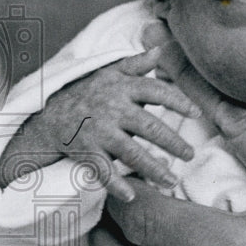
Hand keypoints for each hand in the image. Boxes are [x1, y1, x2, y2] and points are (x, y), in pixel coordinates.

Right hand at [41, 47, 199, 200]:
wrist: (48, 112)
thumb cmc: (87, 92)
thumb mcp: (109, 73)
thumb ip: (136, 65)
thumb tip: (159, 49)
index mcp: (122, 88)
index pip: (156, 91)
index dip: (178, 101)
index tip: (197, 113)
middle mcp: (112, 109)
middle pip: (149, 127)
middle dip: (172, 142)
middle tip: (190, 155)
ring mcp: (98, 131)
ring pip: (130, 152)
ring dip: (153, 168)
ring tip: (172, 181)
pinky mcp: (85, 150)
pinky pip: (102, 170)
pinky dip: (115, 184)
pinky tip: (131, 196)